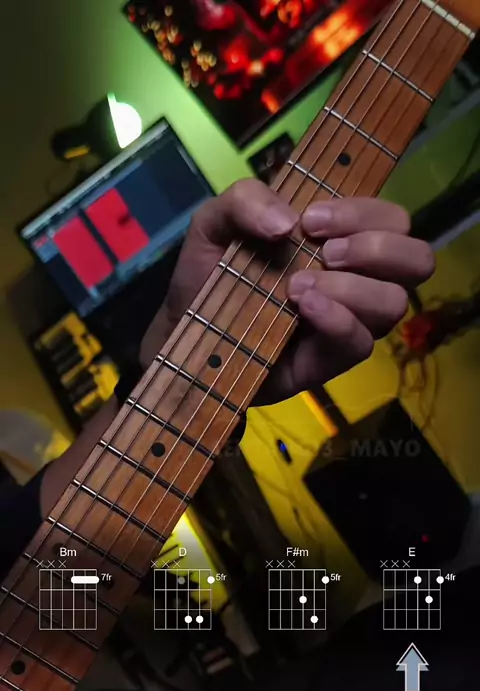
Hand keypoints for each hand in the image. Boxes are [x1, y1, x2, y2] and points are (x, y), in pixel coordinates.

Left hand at [140, 179, 434, 403]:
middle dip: (375, 248)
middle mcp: (356, 278)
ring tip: (298, 286)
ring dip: (351, 287)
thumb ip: (245, 200)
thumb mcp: (216, 222)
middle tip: (323, 252)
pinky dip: (336, 320)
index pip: (392, 219)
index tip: (311, 220)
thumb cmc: (210, 271)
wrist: (182, 326)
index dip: (364, 213)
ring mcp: (348, 321)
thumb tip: (286, 222)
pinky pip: (360, 342)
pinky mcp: (330, 360)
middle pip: (416, 260)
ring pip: (394, 302)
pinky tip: (301, 307)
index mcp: (340, 237)